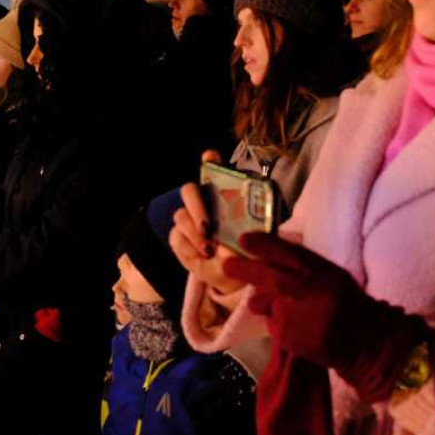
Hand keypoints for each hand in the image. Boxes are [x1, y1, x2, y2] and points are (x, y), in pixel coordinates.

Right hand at [168, 150, 245, 295]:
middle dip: (196, 205)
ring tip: (209, 250)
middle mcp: (204, 202)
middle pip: (189, 190)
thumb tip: (228, 248)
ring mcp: (189, 218)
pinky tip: (203, 256)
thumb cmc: (247, 253)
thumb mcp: (257, 246)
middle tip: (207, 226)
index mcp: (226, 195)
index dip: (210, 161)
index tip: (210, 156)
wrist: (231, 277)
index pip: (215, 170)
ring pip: (181, 215)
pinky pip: (177, 236)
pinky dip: (190, 248)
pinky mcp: (178, 236)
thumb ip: (249, 243)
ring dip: (194, 233)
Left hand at [224, 232, 428, 403]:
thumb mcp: (332, 276)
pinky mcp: (290, 339)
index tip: (244, 239)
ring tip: (282, 306)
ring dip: (265, 303)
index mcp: (324, 273)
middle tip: (227, 265)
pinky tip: (296, 326)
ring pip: (266, 305)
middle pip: (270, 278)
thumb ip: (304, 268)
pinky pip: (273, 326)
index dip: (265, 245)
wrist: (367, 343)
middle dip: (246, 270)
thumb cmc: (349, 304)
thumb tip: (268, 257)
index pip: (290, 254)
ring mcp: (298, 319)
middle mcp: (310, 294)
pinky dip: (278, 323)